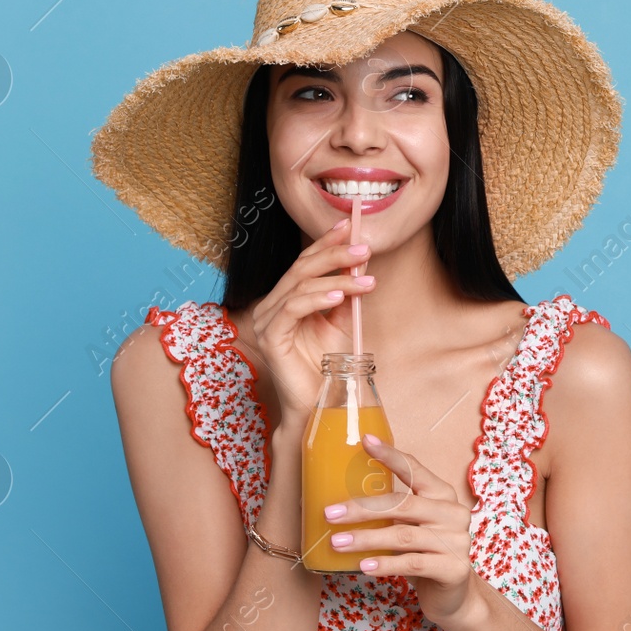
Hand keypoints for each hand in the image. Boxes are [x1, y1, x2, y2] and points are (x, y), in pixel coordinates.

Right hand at [249, 217, 375, 423]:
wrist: (319, 404)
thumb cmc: (328, 367)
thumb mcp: (341, 323)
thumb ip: (346, 296)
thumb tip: (361, 264)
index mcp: (285, 300)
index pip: (304, 263)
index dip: (325, 243)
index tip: (349, 226)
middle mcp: (271, 306)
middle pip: (301, 269)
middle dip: (334, 254)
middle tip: (363, 248)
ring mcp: (266, 321)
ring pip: (299, 286)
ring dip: (335, 278)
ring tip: (364, 278)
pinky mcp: (269, 338)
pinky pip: (292, 310)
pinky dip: (316, 299)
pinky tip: (338, 296)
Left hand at [326, 434, 475, 623]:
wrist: (453, 595)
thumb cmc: (422, 554)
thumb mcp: (410, 527)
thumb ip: (391, 512)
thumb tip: (336, 503)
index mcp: (442, 494)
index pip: (415, 469)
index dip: (391, 455)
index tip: (365, 441)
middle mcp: (453, 513)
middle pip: (404, 504)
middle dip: (363, 508)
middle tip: (330, 513)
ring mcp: (457, 541)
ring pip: (404, 535)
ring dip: (366, 539)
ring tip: (338, 543)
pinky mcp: (454, 569)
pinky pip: (413, 563)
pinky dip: (385, 564)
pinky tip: (363, 566)